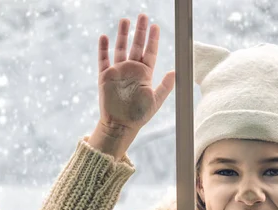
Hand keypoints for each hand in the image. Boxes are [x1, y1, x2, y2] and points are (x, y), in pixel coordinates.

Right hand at [89, 14, 174, 159]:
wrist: (120, 125)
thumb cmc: (139, 116)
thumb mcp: (155, 101)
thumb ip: (165, 86)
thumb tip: (174, 71)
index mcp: (145, 74)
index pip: (150, 52)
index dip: (153, 40)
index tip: (155, 26)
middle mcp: (132, 70)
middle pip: (136, 46)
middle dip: (140, 31)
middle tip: (143, 15)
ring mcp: (118, 72)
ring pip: (120, 49)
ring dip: (123, 35)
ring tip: (125, 20)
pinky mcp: (105, 76)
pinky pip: (103, 59)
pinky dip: (103, 48)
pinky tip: (104, 36)